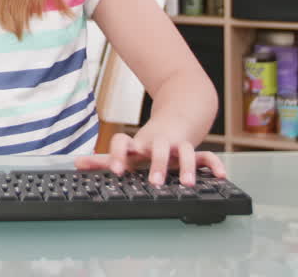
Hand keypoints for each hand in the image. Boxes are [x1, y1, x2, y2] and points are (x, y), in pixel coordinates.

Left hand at [74, 126, 225, 187]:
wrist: (178, 114)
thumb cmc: (148, 141)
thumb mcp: (128, 149)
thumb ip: (104, 159)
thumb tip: (76, 163)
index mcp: (138, 144)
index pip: (123, 143)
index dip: (117, 154)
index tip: (115, 170)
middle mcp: (157, 143)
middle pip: (157, 147)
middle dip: (157, 163)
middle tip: (155, 181)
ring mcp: (177, 145)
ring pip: (185, 150)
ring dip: (187, 166)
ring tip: (188, 183)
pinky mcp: (194, 149)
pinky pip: (208, 155)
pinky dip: (215, 164)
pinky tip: (220, 176)